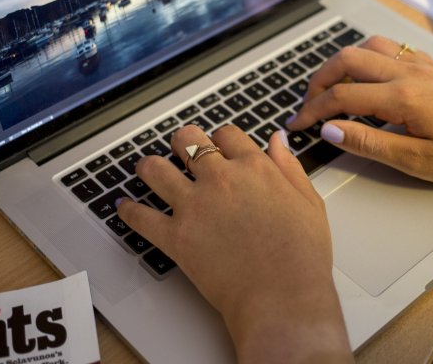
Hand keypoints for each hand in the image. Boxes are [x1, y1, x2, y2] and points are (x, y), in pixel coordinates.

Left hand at [117, 124, 352, 362]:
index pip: (226, 134)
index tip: (218, 144)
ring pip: (156, 169)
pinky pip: (141, 217)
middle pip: (187, 141)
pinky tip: (125, 207)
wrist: (282, 298)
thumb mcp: (308, 202)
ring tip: (147, 168)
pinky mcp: (176, 237)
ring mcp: (194, 206)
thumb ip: (289, 167)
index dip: (220, 137)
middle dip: (182, 141)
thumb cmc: (301, 257)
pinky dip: (129, 211)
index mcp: (254, 168)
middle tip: (180, 148)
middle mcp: (220, 179)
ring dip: (149, 166)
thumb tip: (277, 140)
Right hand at [287, 36, 432, 185]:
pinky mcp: (430, 65)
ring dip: (342, 62)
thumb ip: (368, 143)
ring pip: (367, 45)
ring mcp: (419, 64)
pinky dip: (367, 56)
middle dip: (319, 80)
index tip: (296, 125)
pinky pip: (389, 47)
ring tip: (332, 87)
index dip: (312, 110)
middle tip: (308, 104)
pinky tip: (367, 76)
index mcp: (402, 97)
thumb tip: (330, 129)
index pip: (341, 96)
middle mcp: (407, 72)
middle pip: (347, 60)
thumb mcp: (415, 160)